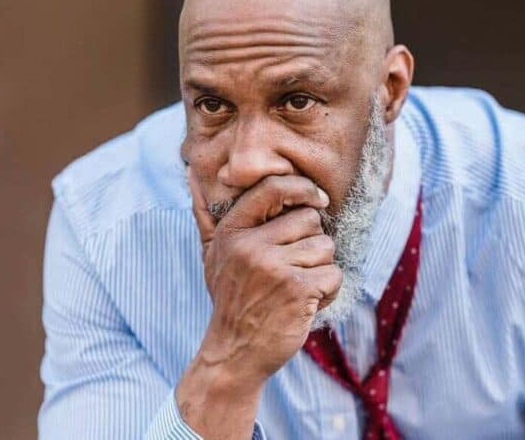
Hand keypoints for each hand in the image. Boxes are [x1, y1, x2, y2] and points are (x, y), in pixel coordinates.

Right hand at [176, 170, 341, 438]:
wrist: (234, 352)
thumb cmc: (230, 298)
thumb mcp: (211, 254)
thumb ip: (206, 214)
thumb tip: (190, 171)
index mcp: (232, 232)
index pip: (274, 188)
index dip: (302, 189)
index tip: (317, 201)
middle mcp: (250, 246)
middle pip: (310, 219)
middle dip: (311, 242)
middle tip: (293, 267)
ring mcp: (274, 268)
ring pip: (325, 247)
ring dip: (320, 269)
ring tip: (296, 287)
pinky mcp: (297, 290)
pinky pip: (333, 274)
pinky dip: (328, 291)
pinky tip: (306, 303)